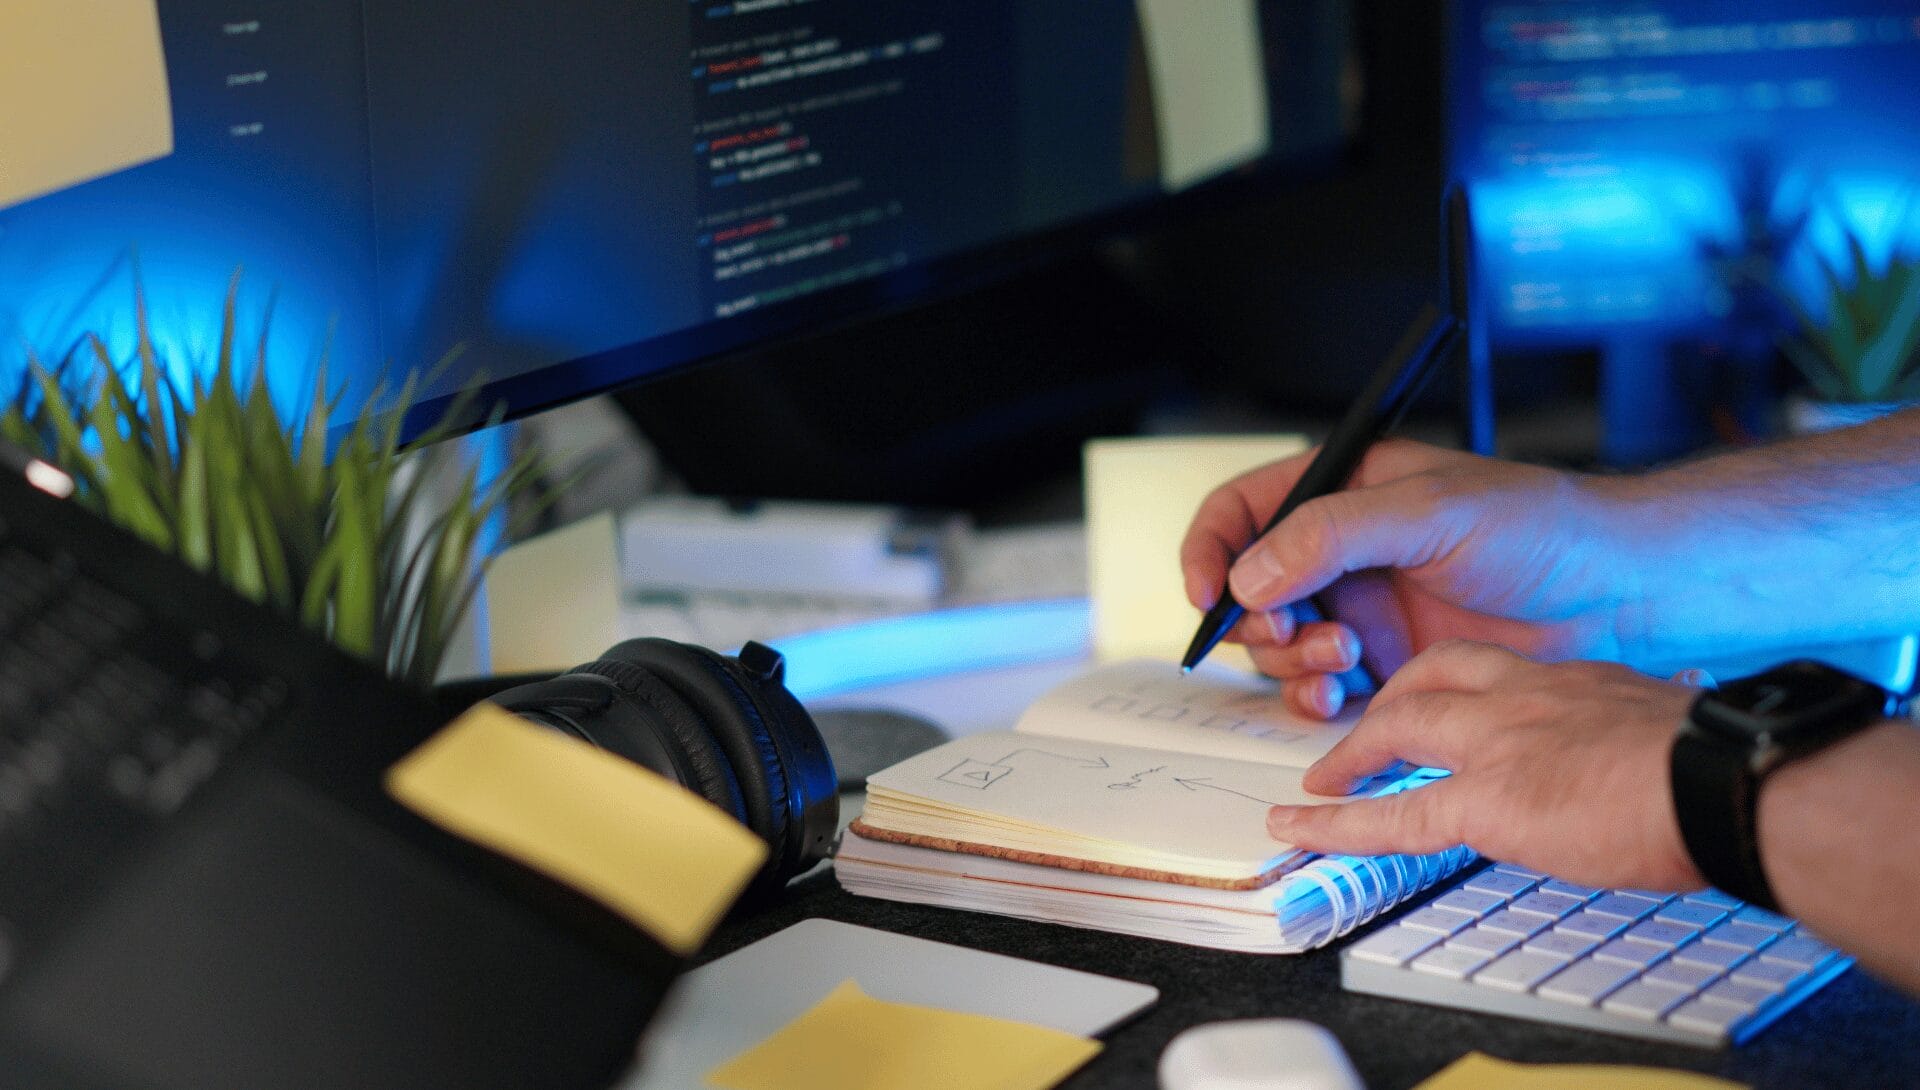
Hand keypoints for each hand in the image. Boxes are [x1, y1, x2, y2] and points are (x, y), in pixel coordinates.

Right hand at [1180, 439, 1637, 717]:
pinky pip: (1316, 688)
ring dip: (1290, 660)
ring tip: (1344, 660)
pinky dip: (1314, 698)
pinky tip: (1343, 697)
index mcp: (1344, 489)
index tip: (1208, 595)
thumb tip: (1250, 574)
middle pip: (1245, 587)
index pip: (1241, 510)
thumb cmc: (1543, 528)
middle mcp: (1341, 551)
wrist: (1618, 596)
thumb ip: (1333, 535)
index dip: (1210, 549)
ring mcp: (1360, 608)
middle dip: (1259, 619)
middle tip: (1300, 633)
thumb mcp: (1432, 512)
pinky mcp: (1384, 664)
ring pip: (1275, 644)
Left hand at [1264, 641, 1704, 891]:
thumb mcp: (1663, 729)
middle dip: (1387, 703)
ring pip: (1395, 730)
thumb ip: (1629, 738)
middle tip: (1363, 732)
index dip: (1455, 686)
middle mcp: (1524, 696)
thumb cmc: (1721, 767)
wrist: (1729, 780)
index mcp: (1572, 681)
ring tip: (1320, 780)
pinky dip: (1337, 823)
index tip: (1446, 707)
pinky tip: (1301, 827)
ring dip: (1349, 755)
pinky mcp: (1488, 799)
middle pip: (1429, 678)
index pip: (1494, 669)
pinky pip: (1394, 814)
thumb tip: (1641, 764)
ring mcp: (1498, 743)